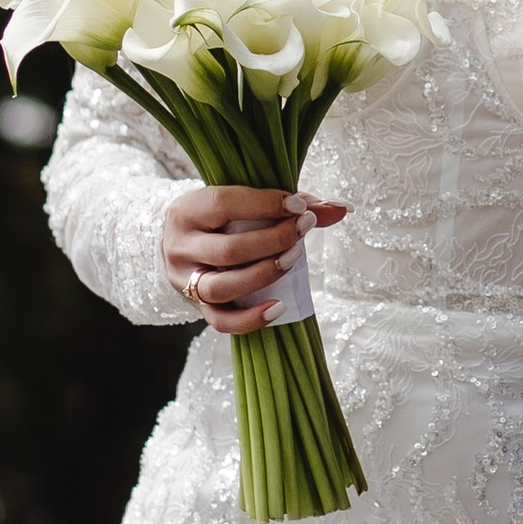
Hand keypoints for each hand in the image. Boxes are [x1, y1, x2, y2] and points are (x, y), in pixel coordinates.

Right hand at [160, 183, 345, 334]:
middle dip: (274, 240)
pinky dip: (252, 318)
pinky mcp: (196, 307)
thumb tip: (342, 208)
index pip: (225, 205)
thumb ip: (292, 203)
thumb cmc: (222, 218)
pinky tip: (280, 307)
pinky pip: (222, 321)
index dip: (265, 204)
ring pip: (223, 287)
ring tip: (294, 260)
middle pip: (229, 250)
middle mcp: (180, 247)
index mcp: (187, 210)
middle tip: (304, 229)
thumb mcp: (244, 202)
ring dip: (265, 274)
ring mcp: (185, 280)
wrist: (180, 243)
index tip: (299, 206)